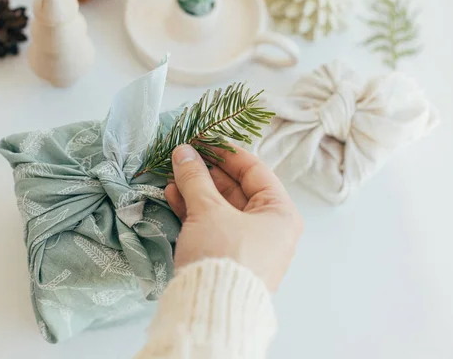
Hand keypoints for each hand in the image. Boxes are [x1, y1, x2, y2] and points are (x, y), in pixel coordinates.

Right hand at [164, 144, 302, 291]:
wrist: (213, 312)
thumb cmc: (224, 255)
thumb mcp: (209, 211)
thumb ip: (195, 178)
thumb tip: (183, 151)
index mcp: (280, 213)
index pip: (255, 171)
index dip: (227, 153)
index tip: (203, 140)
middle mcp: (270, 228)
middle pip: (237, 189)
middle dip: (206, 173)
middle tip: (182, 157)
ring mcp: (249, 245)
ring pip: (221, 208)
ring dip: (196, 191)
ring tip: (172, 176)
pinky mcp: (229, 258)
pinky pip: (214, 226)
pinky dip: (195, 212)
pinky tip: (174, 196)